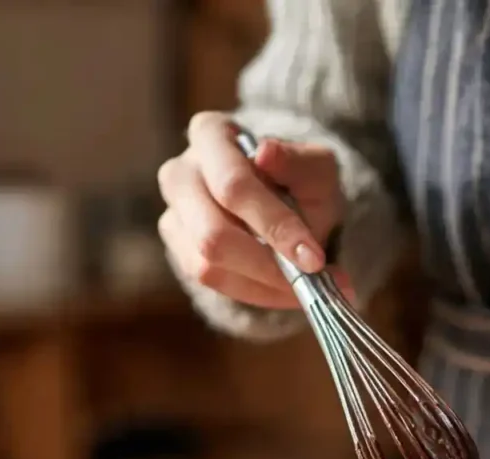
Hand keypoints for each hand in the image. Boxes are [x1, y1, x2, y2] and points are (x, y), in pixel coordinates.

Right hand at [157, 112, 346, 307]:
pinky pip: (212, 283)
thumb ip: (299, 162)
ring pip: (207, 265)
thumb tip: (266, 153)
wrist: (287, 204)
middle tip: (311, 279)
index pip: (233, 186)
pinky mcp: (179, 251)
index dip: (273, 225)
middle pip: (212, 233)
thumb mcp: (315, 168)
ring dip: (262, 283)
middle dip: (266, 264)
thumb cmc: (298, 182)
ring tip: (304, 287)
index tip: (313, 257)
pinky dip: (254, 291)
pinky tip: (283, 288)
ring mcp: (173, 215)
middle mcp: (180, 173)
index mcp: (209, 135)